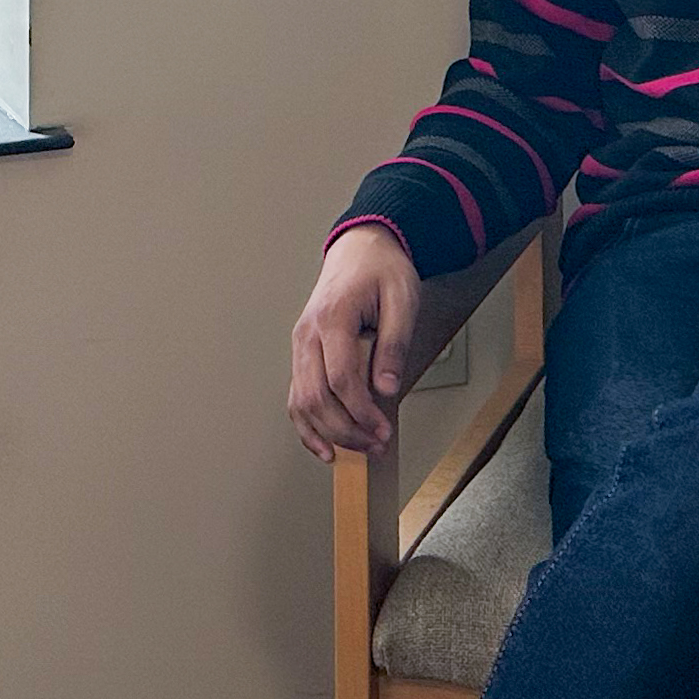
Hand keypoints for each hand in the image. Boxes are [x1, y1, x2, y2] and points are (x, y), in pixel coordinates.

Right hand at [287, 225, 419, 461]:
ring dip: (327, 432)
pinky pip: (296, 396)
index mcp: (333, 317)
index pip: (340, 378)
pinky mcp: (302, 353)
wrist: (361, 248)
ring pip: (301, 400)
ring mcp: (300, 344)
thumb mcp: (402, 299)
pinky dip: (306, 426)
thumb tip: (385, 389)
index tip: (383, 431)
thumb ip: (394, 344)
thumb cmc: (382, 270)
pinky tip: (324, 446)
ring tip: (356, 450)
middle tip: (376, 445)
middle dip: (346, 429)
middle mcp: (308, 333)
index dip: (361, 412)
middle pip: (316, 396)